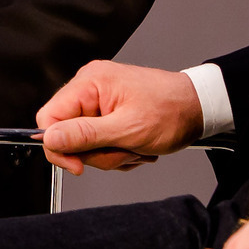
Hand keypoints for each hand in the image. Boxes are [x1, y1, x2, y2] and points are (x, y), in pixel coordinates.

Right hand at [35, 60, 202, 175]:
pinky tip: (137, 145)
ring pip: (86, 144)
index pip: (49, 117)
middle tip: (123, 149)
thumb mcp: (127, 129)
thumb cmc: (171, 111)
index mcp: (90, 83)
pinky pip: (100, 143)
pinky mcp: (109, 113)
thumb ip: (85, 135)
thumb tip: (49, 139)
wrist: (198, 108)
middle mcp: (91, 87)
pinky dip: (119, 151)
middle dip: (97, 152)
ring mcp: (100, 101)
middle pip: (68, 134)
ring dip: (112, 154)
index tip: (79, 165)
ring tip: (135, 146)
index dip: (59, 146)